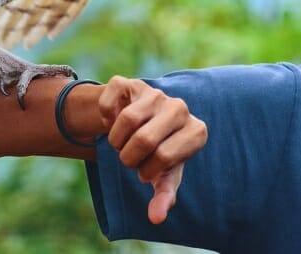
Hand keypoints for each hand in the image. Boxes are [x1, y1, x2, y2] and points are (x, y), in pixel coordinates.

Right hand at [98, 76, 207, 223]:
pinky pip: (109, 103)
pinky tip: (112, 121)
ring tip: (120, 144)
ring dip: (115, 141)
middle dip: (128, 157)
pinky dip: (104, 119)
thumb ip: (164, 195)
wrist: (141, 121)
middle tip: (129, 159)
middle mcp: (180, 107)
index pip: (164, 157)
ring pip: (126, 119)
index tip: (147, 170)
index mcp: (196, 131)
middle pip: (144, 139)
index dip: (147, 170)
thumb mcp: (164, 175)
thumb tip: (156, 218)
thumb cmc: (158, 152)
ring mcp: (154, 93)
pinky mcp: (129, 83)